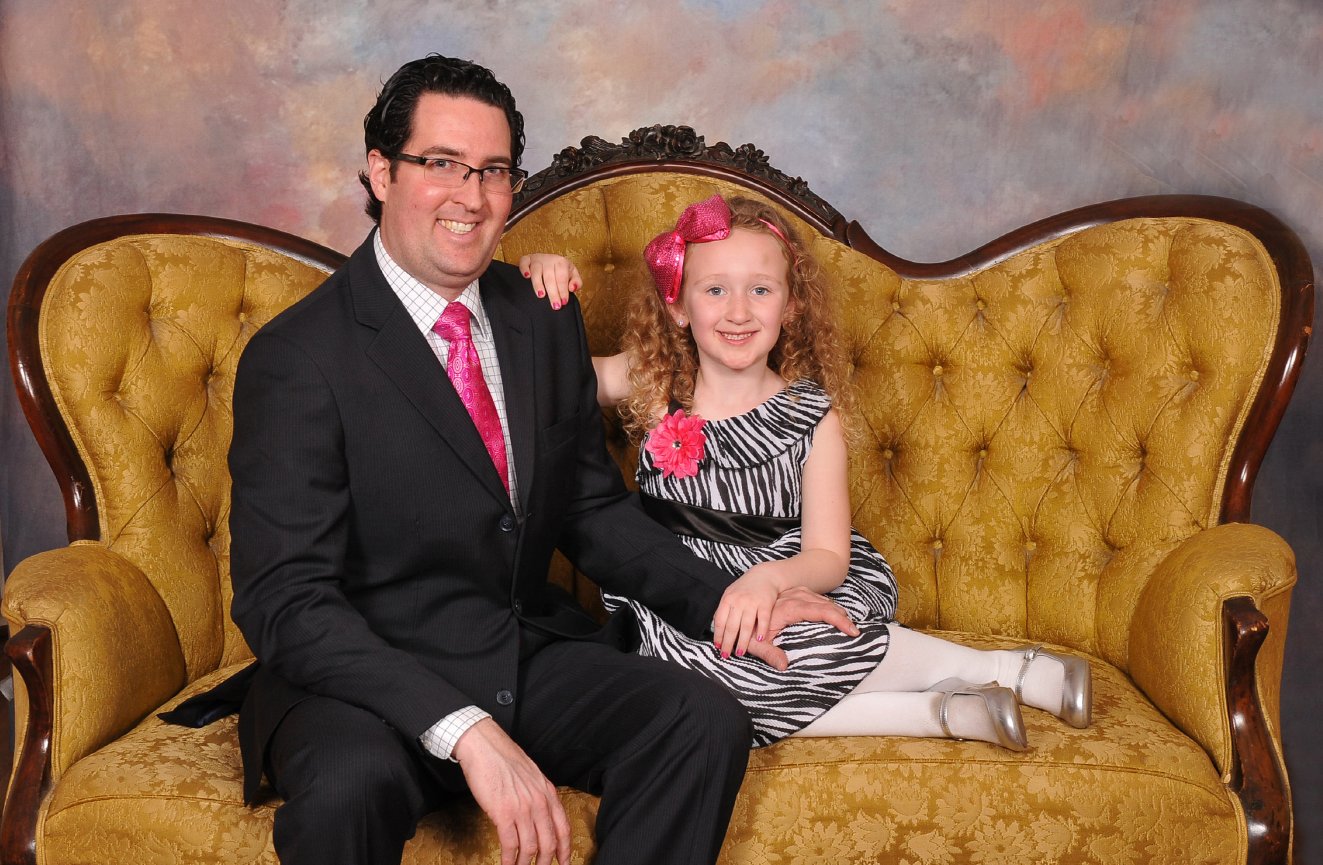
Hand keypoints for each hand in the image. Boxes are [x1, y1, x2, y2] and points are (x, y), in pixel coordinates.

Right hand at [453, 718, 571, 864]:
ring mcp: (523, 808)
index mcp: (548, 793)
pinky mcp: (504, 813)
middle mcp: (540, 802)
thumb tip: (539, 815)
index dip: (565, 850)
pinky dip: (508, 859)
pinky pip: (510, 844)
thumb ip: (538, 796)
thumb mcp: (531, 776)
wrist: (485, 747)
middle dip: (544, 862)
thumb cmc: (504, 759)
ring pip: (531, 847)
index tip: (564, 862)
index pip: (563, 828)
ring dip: (525, 864)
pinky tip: (505, 864)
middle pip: (549, 843)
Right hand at [519, 253, 580, 309]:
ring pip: (536, 271)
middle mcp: (549, 259)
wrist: (550, 260)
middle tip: (555, 306)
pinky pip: (524, 262)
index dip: (563, 290)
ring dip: (538, 284)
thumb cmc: (561, 270)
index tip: (563, 302)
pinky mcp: (527, 259)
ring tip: (541, 295)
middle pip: (550, 277)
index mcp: (561, 262)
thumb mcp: (572, 275)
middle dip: (552, 292)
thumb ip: (576, 282)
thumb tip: (572, 288)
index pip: (562, 278)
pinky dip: (524, 269)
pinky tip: (526, 277)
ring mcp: (537, 259)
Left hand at [712, 565, 779, 660]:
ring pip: (746, 626)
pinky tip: (759, 640)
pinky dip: (762, 631)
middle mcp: (739, 601)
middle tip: (726, 655)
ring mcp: (752, 602)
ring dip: (743, 641)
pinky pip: (763, 620)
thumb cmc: (745, 588)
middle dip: (728, 643)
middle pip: (732, 626)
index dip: (718, 635)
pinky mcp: (766, 603)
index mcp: (727, 599)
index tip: (718, 647)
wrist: (765, 575)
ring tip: (740, 653)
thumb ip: (724, 610)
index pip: (720, 621)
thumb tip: (716, 629)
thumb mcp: (730, 594)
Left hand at [740, 587, 857, 670]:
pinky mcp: (795, 595)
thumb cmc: (748, 628)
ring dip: (836, 611)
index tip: (851, 630)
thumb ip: (769, 654)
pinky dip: (827, 606)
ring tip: (848, 624)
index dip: (838, 619)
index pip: (820, 611)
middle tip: (855, 631)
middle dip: (842, 617)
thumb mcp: (755, 643)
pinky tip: (833, 614)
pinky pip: (816, 598)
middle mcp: (795, 597)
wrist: (740, 606)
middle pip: (825, 604)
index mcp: (789, 607)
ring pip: (822, 599)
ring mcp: (796, 594)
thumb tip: (784, 666)